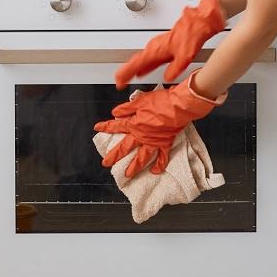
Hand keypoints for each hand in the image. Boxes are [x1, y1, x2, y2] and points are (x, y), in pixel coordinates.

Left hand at [94, 72, 225, 177]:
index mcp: (134, 124)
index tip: (97, 128)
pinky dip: (159, 165)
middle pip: (124, 147)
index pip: (116, 126)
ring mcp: (153, 142)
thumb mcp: (140, 101)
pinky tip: (154, 171)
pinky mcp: (165, 144)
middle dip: (114, 156)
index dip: (106, 127)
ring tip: (127, 174)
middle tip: (106, 163)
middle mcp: (141, 136)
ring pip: (141, 157)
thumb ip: (126, 109)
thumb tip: (115, 113)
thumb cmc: (161, 102)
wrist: (178, 107)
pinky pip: (162, 158)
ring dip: (134, 167)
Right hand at [114, 0, 225, 88]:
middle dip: (126, 72)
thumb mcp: (184, 57)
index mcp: (155, 50)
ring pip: (141, 59)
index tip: (119, 81)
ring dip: (134, 68)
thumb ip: (174, 69)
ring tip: (128, 77)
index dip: (126, 73)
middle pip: (135, 62)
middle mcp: (154, 47)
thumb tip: (168, 77)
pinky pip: (149, 57)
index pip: (135, 64)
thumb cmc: (190, 34)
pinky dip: (143, 65)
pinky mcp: (162, 46)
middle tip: (119, 80)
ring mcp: (157, 46)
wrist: (198, 23)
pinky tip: (144, 70)